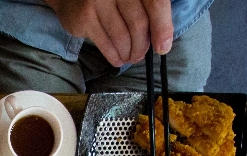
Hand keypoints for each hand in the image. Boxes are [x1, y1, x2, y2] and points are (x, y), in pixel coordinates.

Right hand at [45, 0, 172, 66]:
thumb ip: (148, 8)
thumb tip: (162, 40)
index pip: (155, 3)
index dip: (162, 27)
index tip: (162, 47)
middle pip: (138, 23)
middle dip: (142, 45)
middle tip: (141, 55)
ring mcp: (97, 1)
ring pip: (121, 37)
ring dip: (128, 53)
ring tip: (130, 57)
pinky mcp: (84, 17)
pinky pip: (105, 44)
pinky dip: (114, 56)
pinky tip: (118, 59)